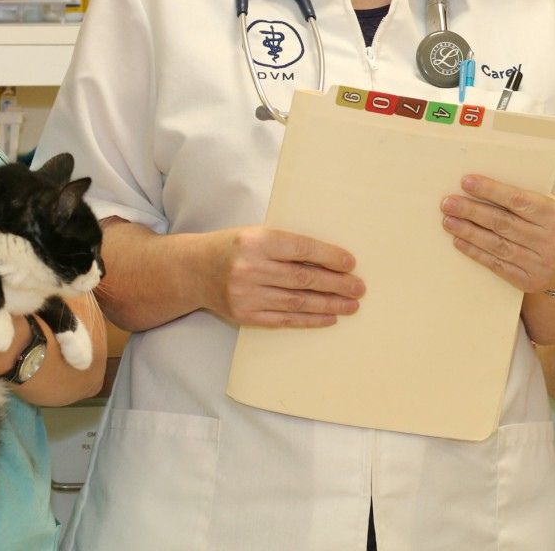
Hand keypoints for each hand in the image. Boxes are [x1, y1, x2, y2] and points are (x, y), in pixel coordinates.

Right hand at [207, 225, 363, 327]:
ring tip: (351, 305)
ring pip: (297, 302)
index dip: (329, 257)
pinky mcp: (245, 316)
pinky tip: (329, 318)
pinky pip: (285, 320)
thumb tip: (332, 260)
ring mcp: (247, 295)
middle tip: (359, 288)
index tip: (351, 263)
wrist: (195, 270)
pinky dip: (309, 320)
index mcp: (256, 241)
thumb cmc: (234, 247)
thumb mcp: (257, 234)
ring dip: (329, 304)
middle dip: (336, 284)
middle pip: (303, 278)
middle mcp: (250, 268)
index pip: (301, 249)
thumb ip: (287, 245)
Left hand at [441, 175, 554, 293]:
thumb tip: (486, 188)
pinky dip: (476, 253)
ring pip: (497, 245)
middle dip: (471, 211)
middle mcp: (549, 241)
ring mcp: (539, 264)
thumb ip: (527, 200)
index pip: (519, 201)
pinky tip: (460, 242)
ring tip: (448, 220)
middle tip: (448, 203)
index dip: (491, 191)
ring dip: (468, 232)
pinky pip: (497, 265)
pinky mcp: (529, 281)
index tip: (466, 182)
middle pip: (502, 223)